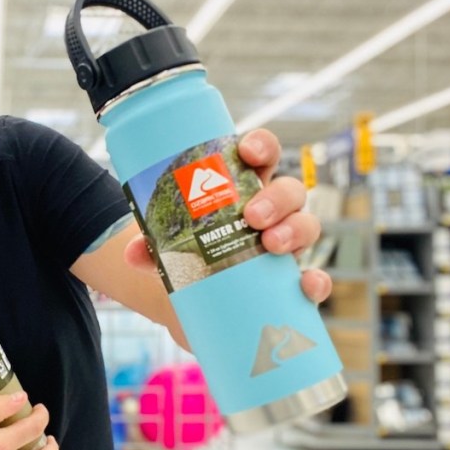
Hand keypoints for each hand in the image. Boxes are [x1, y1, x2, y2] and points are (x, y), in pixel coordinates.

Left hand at [123, 128, 331, 303]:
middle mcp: (270, 213)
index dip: (261, 146)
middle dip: (277, 197)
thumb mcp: (165, 250)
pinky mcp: (289, 283)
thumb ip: (150, 249)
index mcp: (242, 190)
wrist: (195, 303)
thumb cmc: (187, 257)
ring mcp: (284, 247)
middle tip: (253, 215)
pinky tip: (306, 285)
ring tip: (271, 244)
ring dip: (295, 230)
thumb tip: (133, 253)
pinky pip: (314, 280)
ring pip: (307, 226)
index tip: (247, 150)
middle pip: (290, 190)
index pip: (260, 156)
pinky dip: (316, 282)